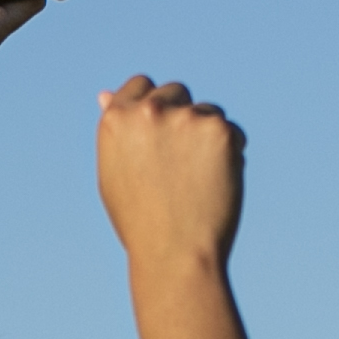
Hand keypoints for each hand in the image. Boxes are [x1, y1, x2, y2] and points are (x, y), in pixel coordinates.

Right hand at [97, 77, 247, 269]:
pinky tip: (216, 182)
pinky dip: (231, 152)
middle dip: (183, 116)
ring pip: (207, 112)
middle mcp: (148, 111)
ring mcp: (185, 117)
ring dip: (208, 136)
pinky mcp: (218, 130)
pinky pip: (233, 131)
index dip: (153, 105)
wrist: (174, 254)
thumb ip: (116, 131)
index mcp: (116, 119)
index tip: (161, 129)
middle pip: (176, 91)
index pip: (140, 85)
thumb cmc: (140, 221)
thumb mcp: (113, 172)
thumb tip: (106, 94)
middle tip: (182, 162)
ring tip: (198, 181)